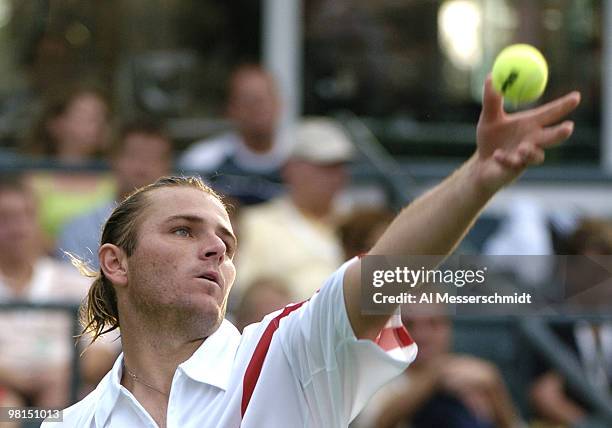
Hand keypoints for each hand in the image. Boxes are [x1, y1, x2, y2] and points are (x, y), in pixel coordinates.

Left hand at [474, 75, 580, 192]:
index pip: (551, 114)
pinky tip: (497, 155)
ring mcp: (526, 157)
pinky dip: (505, 158)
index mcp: (530, 125)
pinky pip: (513, 164)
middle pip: (552, 137)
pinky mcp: (514, 170)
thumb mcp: (488, 118)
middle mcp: (533, 141)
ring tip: (523, 148)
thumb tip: (491, 76)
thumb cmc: (490, 140)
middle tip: (569, 127)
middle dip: (561, 133)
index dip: (564, 106)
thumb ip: (491, 99)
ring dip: (531, 151)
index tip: (576, 96)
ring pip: (537, 156)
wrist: (481, 165)